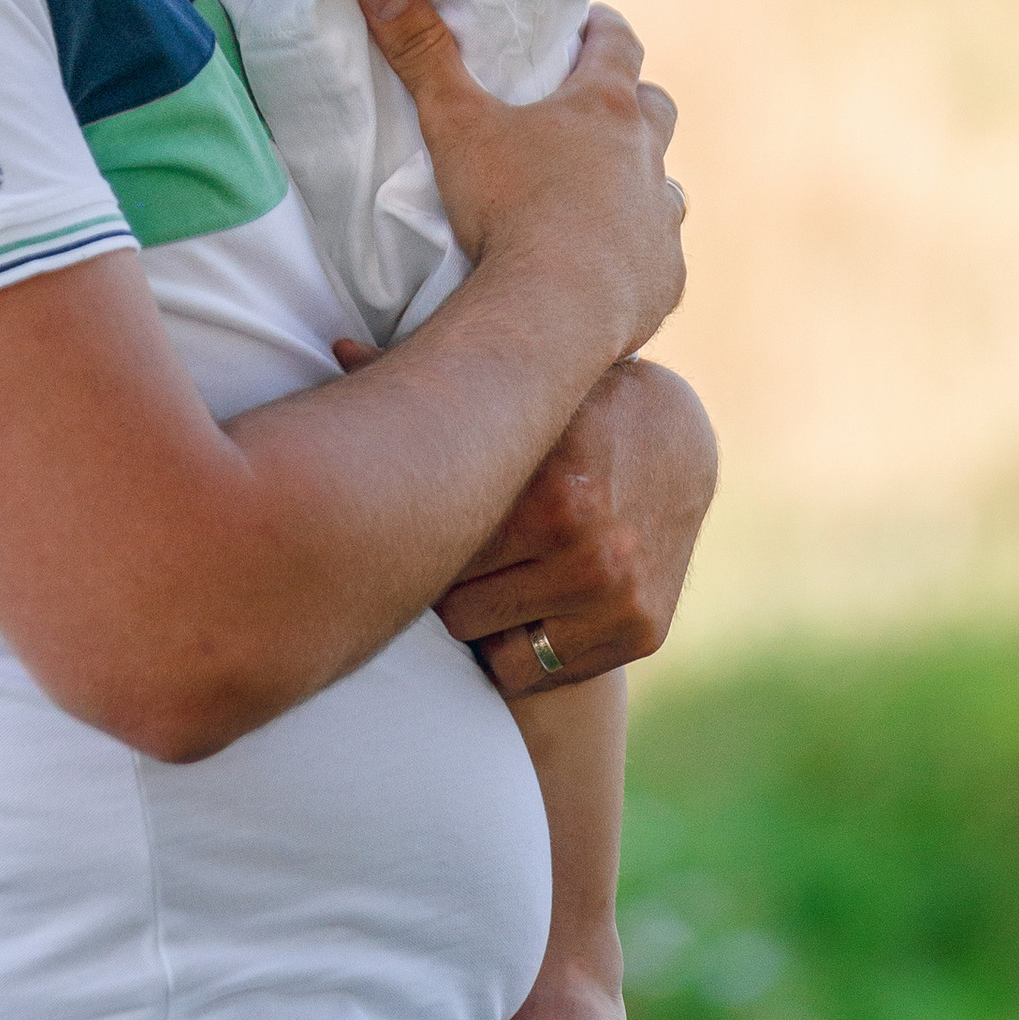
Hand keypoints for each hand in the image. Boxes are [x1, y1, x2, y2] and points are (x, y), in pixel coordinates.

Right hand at [358, 0, 684, 361]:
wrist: (553, 312)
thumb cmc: (506, 207)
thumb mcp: (454, 123)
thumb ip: (421, 51)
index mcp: (604, 108)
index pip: (619, 44)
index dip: (606, 29)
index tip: (594, 22)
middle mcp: (646, 157)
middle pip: (657, 111)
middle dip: (633, 104)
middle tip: (599, 110)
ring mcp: (661, 220)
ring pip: (667, 186)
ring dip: (641, 183)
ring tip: (606, 195)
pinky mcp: (664, 278)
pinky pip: (662, 259)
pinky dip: (640, 255)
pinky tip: (613, 270)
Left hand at [447, 358, 717, 697]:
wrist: (681, 440)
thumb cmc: (571, 410)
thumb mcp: (518, 393)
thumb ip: (428, 378)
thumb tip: (336, 347)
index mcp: (549, 491)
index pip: (438, 554)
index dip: (420, 541)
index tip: (420, 522)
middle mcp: (589, 551)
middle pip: (457, 608)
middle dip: (449, 586)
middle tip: (458, 553)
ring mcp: (620, 599)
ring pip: (494, 647)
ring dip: (485, 619)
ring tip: (493, 577)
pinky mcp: (642, 633)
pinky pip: (541, 672)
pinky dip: (527, 646)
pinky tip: (530, 604)